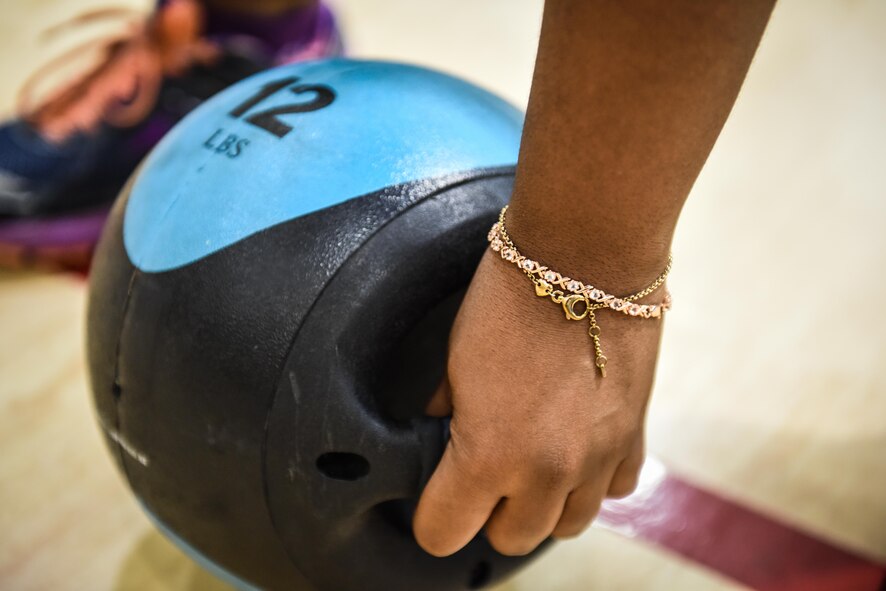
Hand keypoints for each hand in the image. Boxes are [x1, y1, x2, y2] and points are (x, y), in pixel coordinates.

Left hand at [412, 249, 663, 556]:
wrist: (586, 257)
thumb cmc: (511, 300)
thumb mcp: (455, 357)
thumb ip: (447, 407)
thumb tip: (441, 424)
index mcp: (487, 456)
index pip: (443, 533)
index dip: (432, 516)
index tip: (435, 496)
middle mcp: (545, 473)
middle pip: (510, 539)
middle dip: (489, 514)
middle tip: (483, 473)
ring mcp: (596, 460)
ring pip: (566, 525)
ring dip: (543, 504)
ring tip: (532, 462)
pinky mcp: (633, 438)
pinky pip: (614, 490)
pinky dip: (593, 478)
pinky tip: (576, 444)